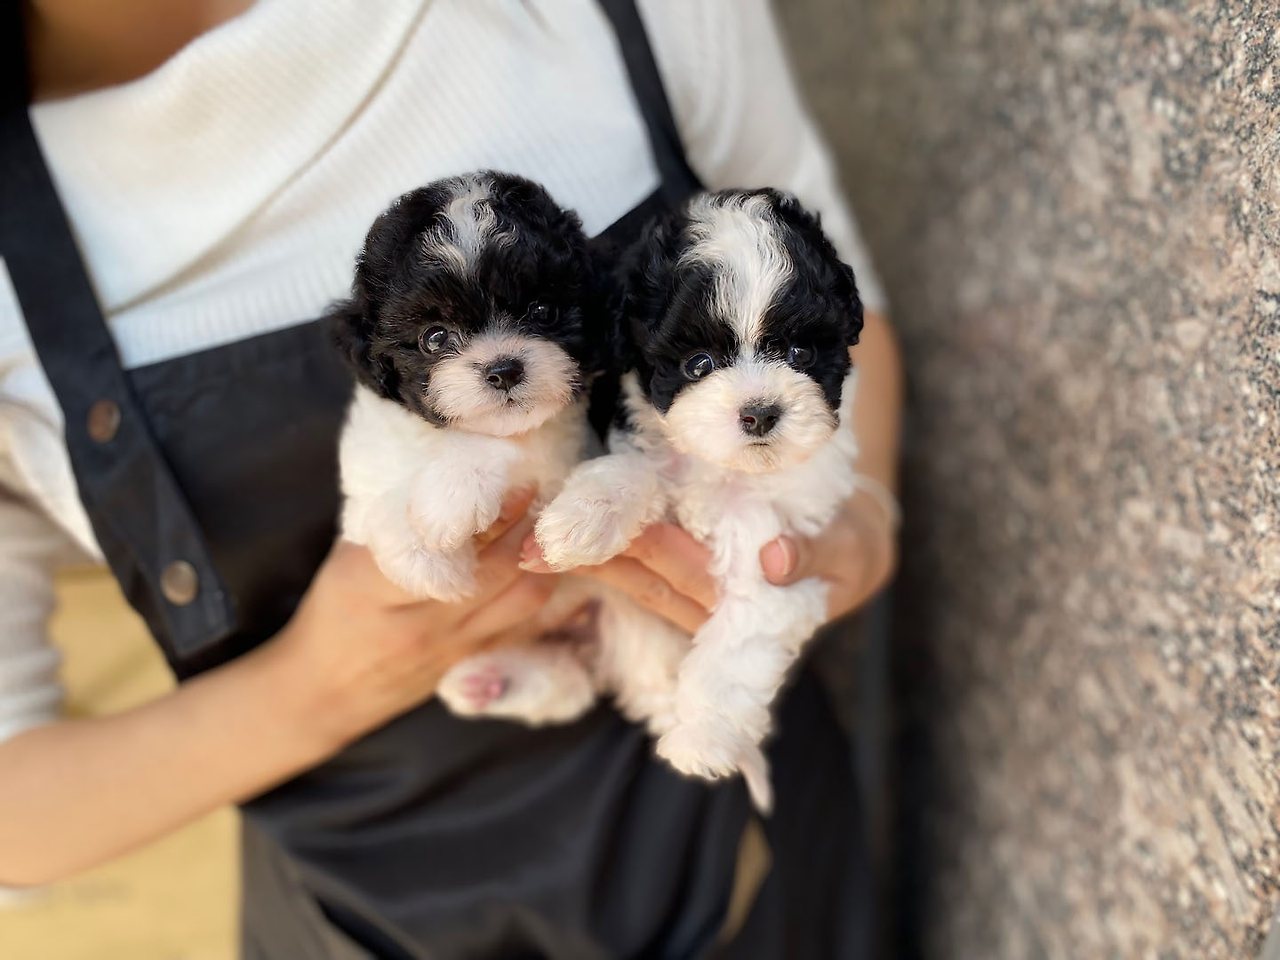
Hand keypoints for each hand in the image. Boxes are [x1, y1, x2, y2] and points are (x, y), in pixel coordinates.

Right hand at [271, 487, 556, 752]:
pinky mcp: (473, 662)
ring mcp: (452, 647)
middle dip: (523, 523)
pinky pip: (526, 624)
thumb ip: (391, 522)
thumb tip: (441, 469)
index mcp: (371, 588)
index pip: (439, 543)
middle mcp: (419, 622)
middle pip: (494, 569)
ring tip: (544, 520)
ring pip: (521, 597)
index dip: (481, 510)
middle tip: (538, 483)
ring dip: (539, 555)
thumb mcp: (345, 561)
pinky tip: (550, 561)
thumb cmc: (332, 615)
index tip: (506, 473)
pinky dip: (542, 588)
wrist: (324, 696)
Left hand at [521, 486, 896, 629]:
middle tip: (527, 540)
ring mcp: (688, 589)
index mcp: (736, 598)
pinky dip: (596, 545)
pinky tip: (553, 534)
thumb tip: (773, 560)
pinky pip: (633, 565)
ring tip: (522, 538)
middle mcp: (703, 600)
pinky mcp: (680, 570)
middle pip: (635, 574)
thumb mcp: (847, 550)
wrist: (845, 549)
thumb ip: (817, 556)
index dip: (624, 552)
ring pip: (627, 573)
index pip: (671, 571)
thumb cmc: (844, 546)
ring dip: (578, 557)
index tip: (569, 543)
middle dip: (584, 555)